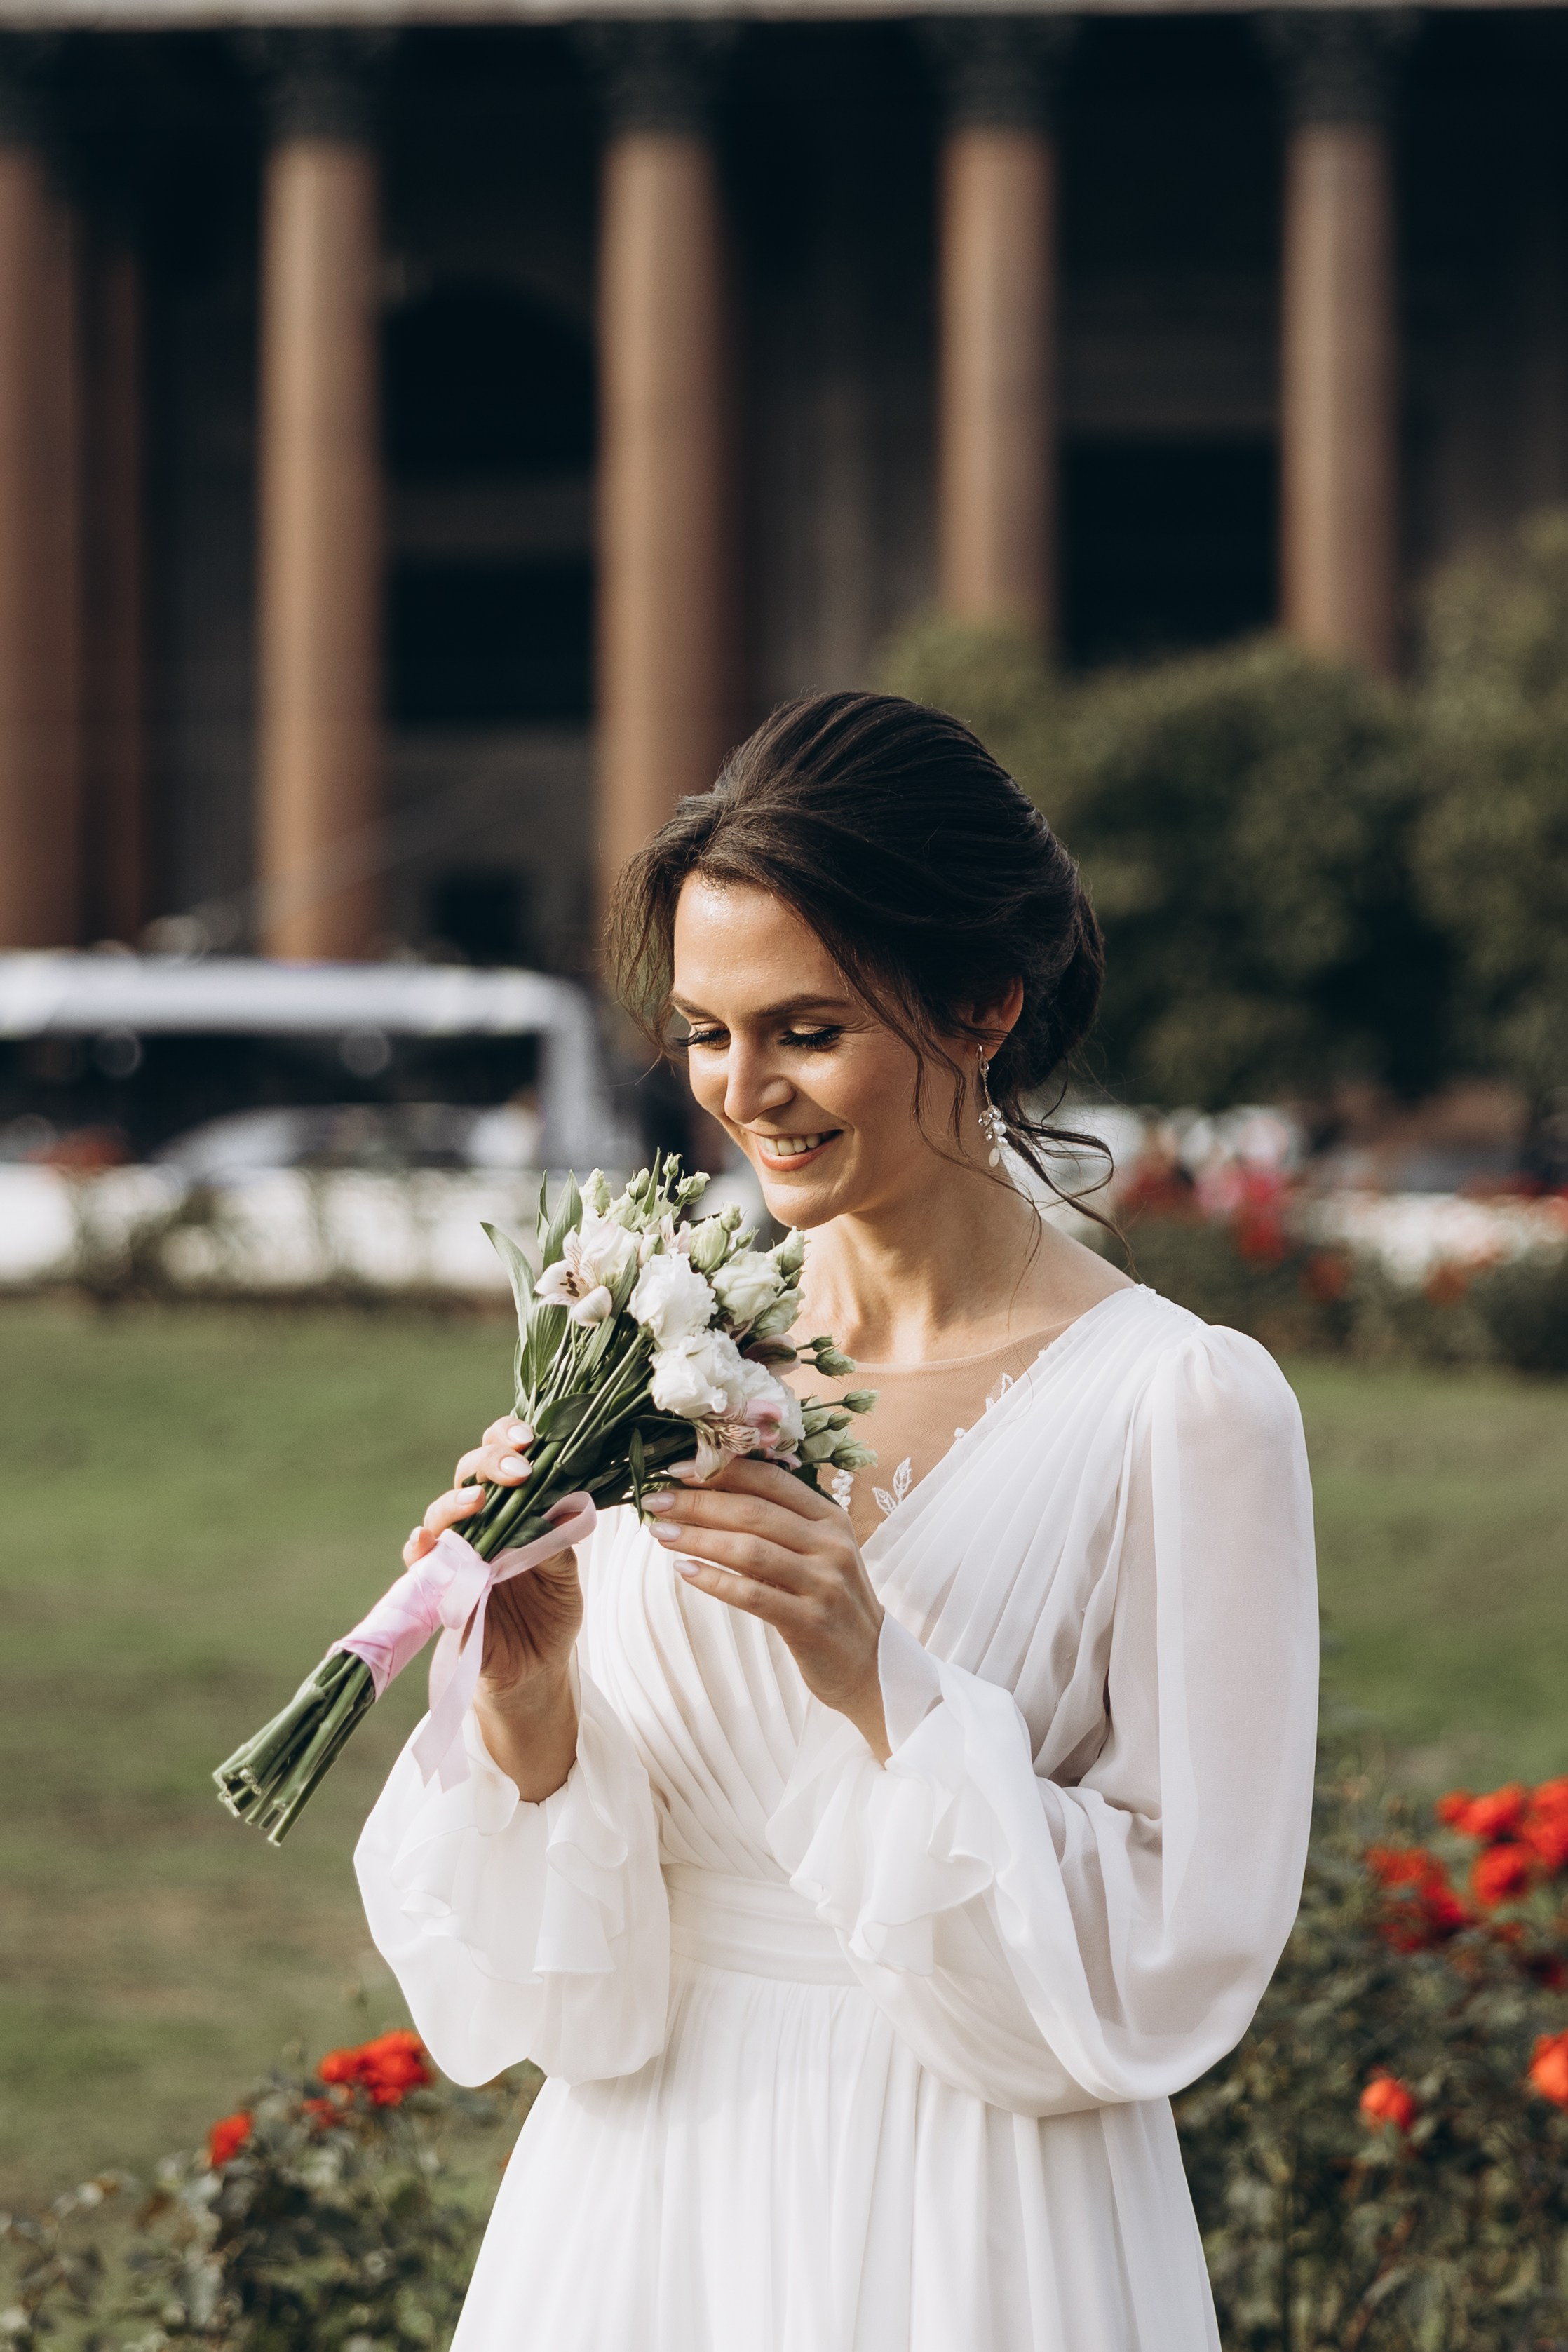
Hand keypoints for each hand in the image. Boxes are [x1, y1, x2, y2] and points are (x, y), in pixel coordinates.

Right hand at [405, 1415, 579, 1799]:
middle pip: (470, 1474)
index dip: (509, 1437)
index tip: (531, 1439)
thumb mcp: (565, 1578)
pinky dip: (419, 1549)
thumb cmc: (552, 1614)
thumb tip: (555, 1510)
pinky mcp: (438, 1587)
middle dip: (490, 1461)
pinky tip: (425, 1543)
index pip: (504, 1455)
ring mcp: (456, 1553)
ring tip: (477, 1503)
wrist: (534, 1671)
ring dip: (456, 1503)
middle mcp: (481, 1522)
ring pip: (441, 1513)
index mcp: (515, 1508)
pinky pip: (419, 1562)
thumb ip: (557, 1544)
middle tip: (518, 1470)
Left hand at [644, 1459, 888, 1760]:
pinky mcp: (810, 1622)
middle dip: (698, 1502)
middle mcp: (830, 1543)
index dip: (720, 1470)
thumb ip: (777, 1523)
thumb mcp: (816, 1552)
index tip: (676, 1468)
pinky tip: (684, 1571)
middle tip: (655, 1500)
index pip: (770, 1478)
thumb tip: (709, 1493)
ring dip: (698, 1538)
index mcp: (829, 1516)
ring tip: (661, 1533)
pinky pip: (752, 1595)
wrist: (869, 1664)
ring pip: (749, 1550)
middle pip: (753, 1511)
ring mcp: (823, 1583)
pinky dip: (714, 1581)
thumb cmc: (829, 1601)